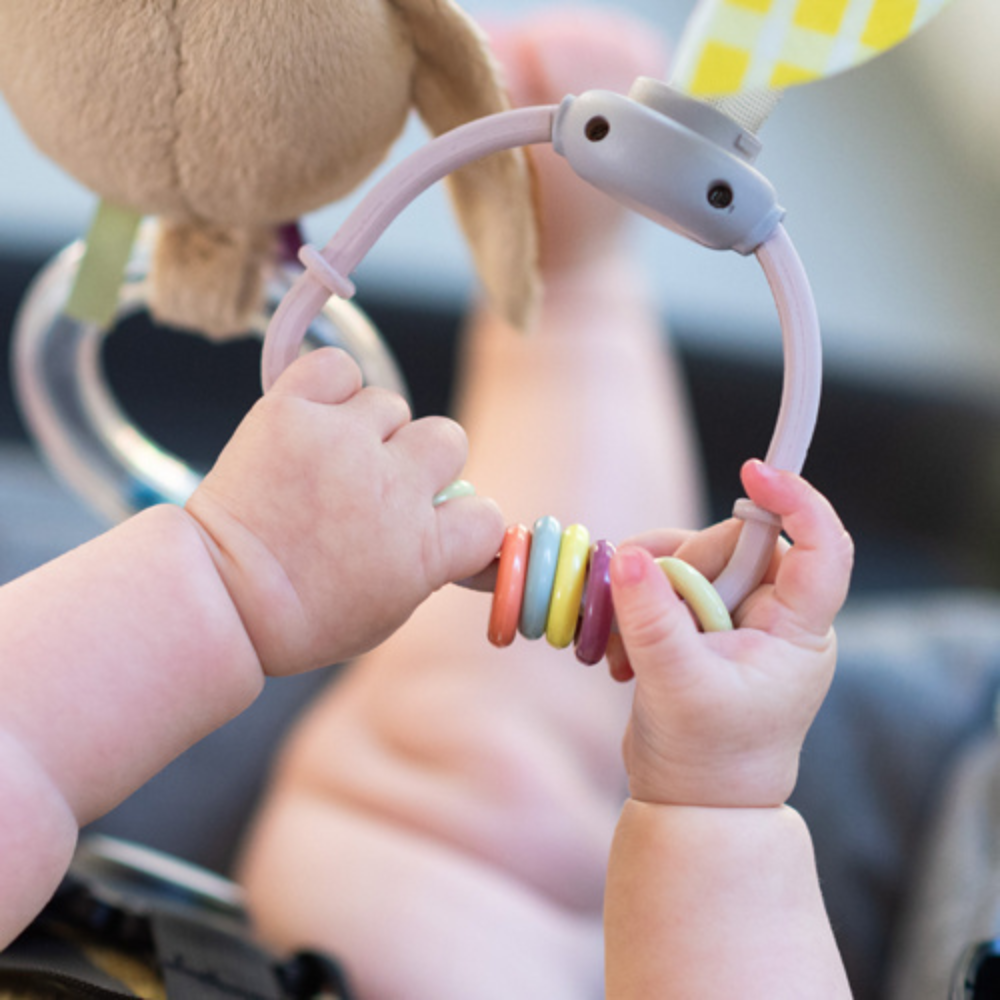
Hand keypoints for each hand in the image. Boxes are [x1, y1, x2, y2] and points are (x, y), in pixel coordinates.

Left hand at [185, 348, 504, 674]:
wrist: (221, 597)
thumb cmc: (304, 614)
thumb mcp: (389, 610)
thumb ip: (433, 565)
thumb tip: (470, 543)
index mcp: (424, 546)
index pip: (484, 513)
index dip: (460, 520)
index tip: (432, 526)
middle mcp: (393, 486)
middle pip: (448, 439)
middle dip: (419, 460)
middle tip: (378, 483)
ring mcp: (343, 443)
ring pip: (389, 405)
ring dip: (367, 429)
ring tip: (327, 462)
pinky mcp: (293, 411)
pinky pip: (338, 368)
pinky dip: (330, 387)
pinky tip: (313, 419)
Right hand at [607, 461, 852, 807]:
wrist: (691, 804)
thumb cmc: (705, 759)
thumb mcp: (677, 686)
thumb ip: (653, 620)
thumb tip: (629, 558)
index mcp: (798, 632)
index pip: (821, 548)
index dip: (796, 501)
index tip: (751, 473)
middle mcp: (775, 618)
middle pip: (734, 545)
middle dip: (678, 565)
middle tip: (636, 605)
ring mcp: (735, 621)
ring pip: (691, 560)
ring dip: (647, 590)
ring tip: (621, 647)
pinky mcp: (701, 627)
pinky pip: (666, 586)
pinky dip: (636, 607)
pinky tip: (621, 655)